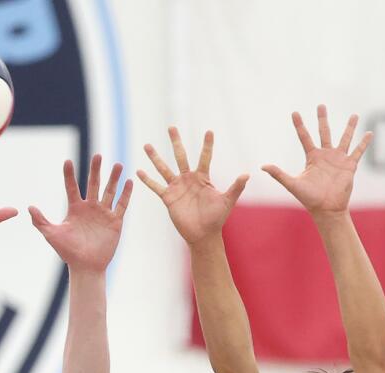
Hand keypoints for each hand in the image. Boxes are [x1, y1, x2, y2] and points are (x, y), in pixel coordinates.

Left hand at [28, 155, 130, 272]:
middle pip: (93, 184)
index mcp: (75, 208)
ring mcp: (103, 213)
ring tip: (117, 164)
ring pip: (109, 191)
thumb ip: (41, 221)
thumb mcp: (52, 234)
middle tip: (98, 156)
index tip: (67, 161)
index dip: (69, 175)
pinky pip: (121, 205)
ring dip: (114, 178)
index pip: (72, 187)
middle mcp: (90, 208)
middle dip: (95, 170)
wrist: (85, 266)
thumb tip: (29, 207)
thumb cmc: (68, 252)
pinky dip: (126, 194)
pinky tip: (129, 182)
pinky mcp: (115, 221)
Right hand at [138, 129, 247, 245]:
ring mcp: (176, 187)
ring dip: (155, 157)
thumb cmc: (216, 218)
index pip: (205, 157)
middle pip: (180, 156)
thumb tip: (247, 174)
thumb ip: (236, 187)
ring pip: (164, 168)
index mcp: (202, 178)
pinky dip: (147, 180)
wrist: (203, 234)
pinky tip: (138, 171)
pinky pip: (155, 187)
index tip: (209, 131)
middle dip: (175, 141)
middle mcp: (188, 179)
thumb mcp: (227, 201)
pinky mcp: (168, 198)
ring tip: (147, 145)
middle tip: (171, 127)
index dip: (207, 145)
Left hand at [262, 105, 371, 217]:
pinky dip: (364, 143)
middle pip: (324, 132)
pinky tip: (369, 133)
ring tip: (354, 115)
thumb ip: (279, 174)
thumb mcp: (292, 184)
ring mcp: (338, 159)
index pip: (304, 137)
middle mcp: (325, 155)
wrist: (326, 209)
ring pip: (344, 138)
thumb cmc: (309, 198)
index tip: (294, 112)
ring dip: (349, 127)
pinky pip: (358, 151)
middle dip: (322, 119)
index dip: (299, 125)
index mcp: (312, 158)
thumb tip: (262, 167)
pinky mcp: (350, 165)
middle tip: (320, 105)